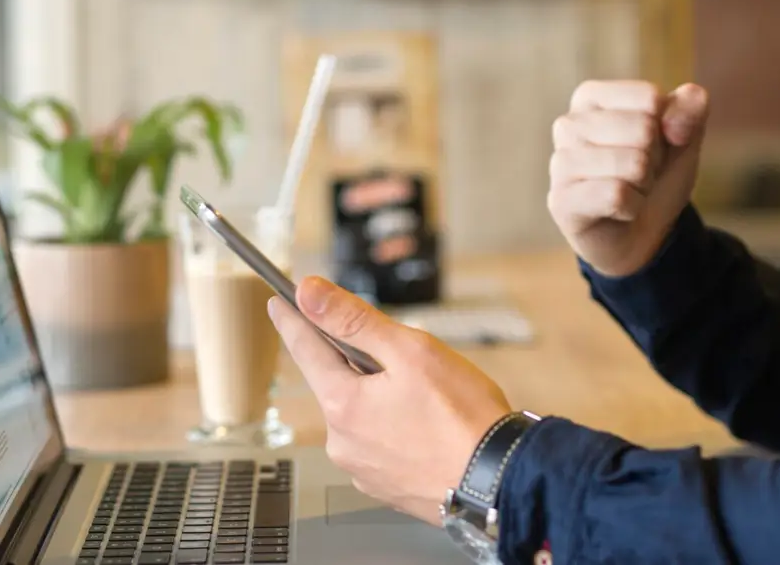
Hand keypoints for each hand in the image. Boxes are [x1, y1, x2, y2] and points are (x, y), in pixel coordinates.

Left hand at [268, 277, 511, 522]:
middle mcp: (342, 442)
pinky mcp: (384, 486)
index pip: (304, 348)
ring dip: (380, 397)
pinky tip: (427, 427)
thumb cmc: (464, 418)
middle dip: (359, 362)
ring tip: (427, 399)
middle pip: (336, 382)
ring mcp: (362, 468)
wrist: (500, 481)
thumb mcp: (411, 351)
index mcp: (342, 404)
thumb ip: (355, 320)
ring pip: (360, 414)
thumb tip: (308, 294)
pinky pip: (378, 443)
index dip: (292, 319)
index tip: (279, 302)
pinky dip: (394, 428)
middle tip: (402, 357)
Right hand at [548, 80, 709, 276]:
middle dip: (655, 159)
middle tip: (639, 174)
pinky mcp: (561, 201)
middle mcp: (568, 124)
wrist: (642, 233)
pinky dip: (632, 207)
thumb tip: (690, 96)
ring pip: (633, 163)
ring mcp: (560, 163)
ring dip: (644, 184)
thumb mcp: (682, 138)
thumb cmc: (654, 175)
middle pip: (644, 129)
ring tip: (629, 190)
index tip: (650, 146)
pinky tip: (619, 211)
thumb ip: (691, 108)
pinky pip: (617, 195)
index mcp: (591, 97)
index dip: (665, 126)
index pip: (650, 97)